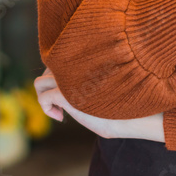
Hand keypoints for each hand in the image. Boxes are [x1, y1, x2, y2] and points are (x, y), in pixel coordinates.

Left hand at [34, 68, 164, 140]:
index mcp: (87, 59)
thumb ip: (90, 79)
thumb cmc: (127, 104)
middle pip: (48, 69)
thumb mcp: (108, 84)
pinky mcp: (64, 93)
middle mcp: (75, 65)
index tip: (70, 90)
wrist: (135, 115)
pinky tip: (61, 117)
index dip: (62, 73)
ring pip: (39, 82)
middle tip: (64, 103)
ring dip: (45, 97)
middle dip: (53, 86)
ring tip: (61, 110)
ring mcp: (68, 78)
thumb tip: (80, 81)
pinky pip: (42, 98)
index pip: (62, 58)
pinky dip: (47, 109)